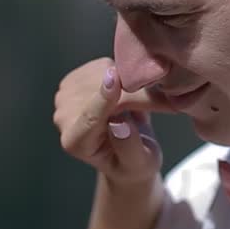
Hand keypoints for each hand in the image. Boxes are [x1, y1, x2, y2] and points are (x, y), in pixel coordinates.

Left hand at [53, 58, 168, 188]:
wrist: (128, 151)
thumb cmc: (135, 163)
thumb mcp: (140, 164)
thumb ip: (129, 147)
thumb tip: (119, 124)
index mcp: (76, 143)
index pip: (90, 117)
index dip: (104, 98)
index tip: (116, 79)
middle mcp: (64, 117)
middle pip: (101, 93)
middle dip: (133, 93)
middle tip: (165, 101)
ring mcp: (67, 95)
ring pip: (103, 74)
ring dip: (129, 81)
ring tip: (143, 101)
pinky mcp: (77, 77)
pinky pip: (105, 64)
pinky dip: (123, 72)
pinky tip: (129, 91)